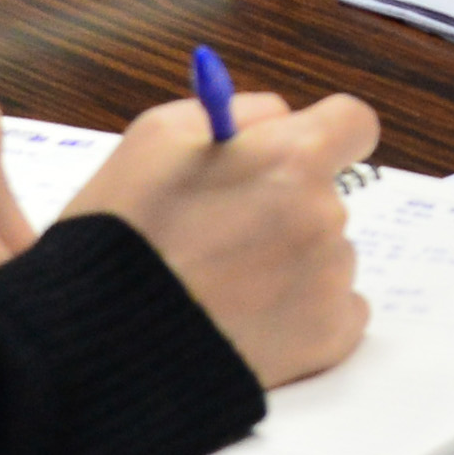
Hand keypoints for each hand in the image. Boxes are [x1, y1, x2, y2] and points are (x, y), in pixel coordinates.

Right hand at [59, 88, 380, 387]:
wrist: (99, 343)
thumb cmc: (121, 234)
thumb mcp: (156, 137)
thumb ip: (233, 111)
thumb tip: (278, 116)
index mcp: (292, 157)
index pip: (354, 123)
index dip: (325, 135)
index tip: (300, 155)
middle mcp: (323, 214)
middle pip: (327, 196)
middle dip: (285, 206)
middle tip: (223, 235)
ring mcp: (329, 278)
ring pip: (328, 254)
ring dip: (290, 262)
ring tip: (222, 285)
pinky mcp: (327, 336)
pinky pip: (336, 310)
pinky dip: (302, 314)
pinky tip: (248, 318)